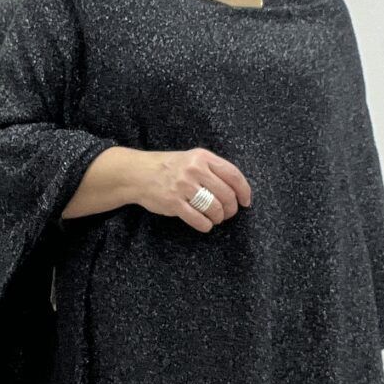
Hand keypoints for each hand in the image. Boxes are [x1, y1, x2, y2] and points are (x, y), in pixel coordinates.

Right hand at [133, 147, 251, 231]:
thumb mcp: (191, 158)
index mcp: (202, 157)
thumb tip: (236, 188)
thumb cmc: (168, 167)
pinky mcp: (174, 203)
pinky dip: (205, 225)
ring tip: (215, 218)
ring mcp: (183, 187)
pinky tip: (205, 224)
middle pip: (226, 195)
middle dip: (231, 209)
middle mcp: (195, 170)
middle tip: (228, 213)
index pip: (233, 175)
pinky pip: (198, 219)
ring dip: (218, 218)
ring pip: (214, 208)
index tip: (246, 202)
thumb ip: (212, 168)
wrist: (138, 173)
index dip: (244, 191)